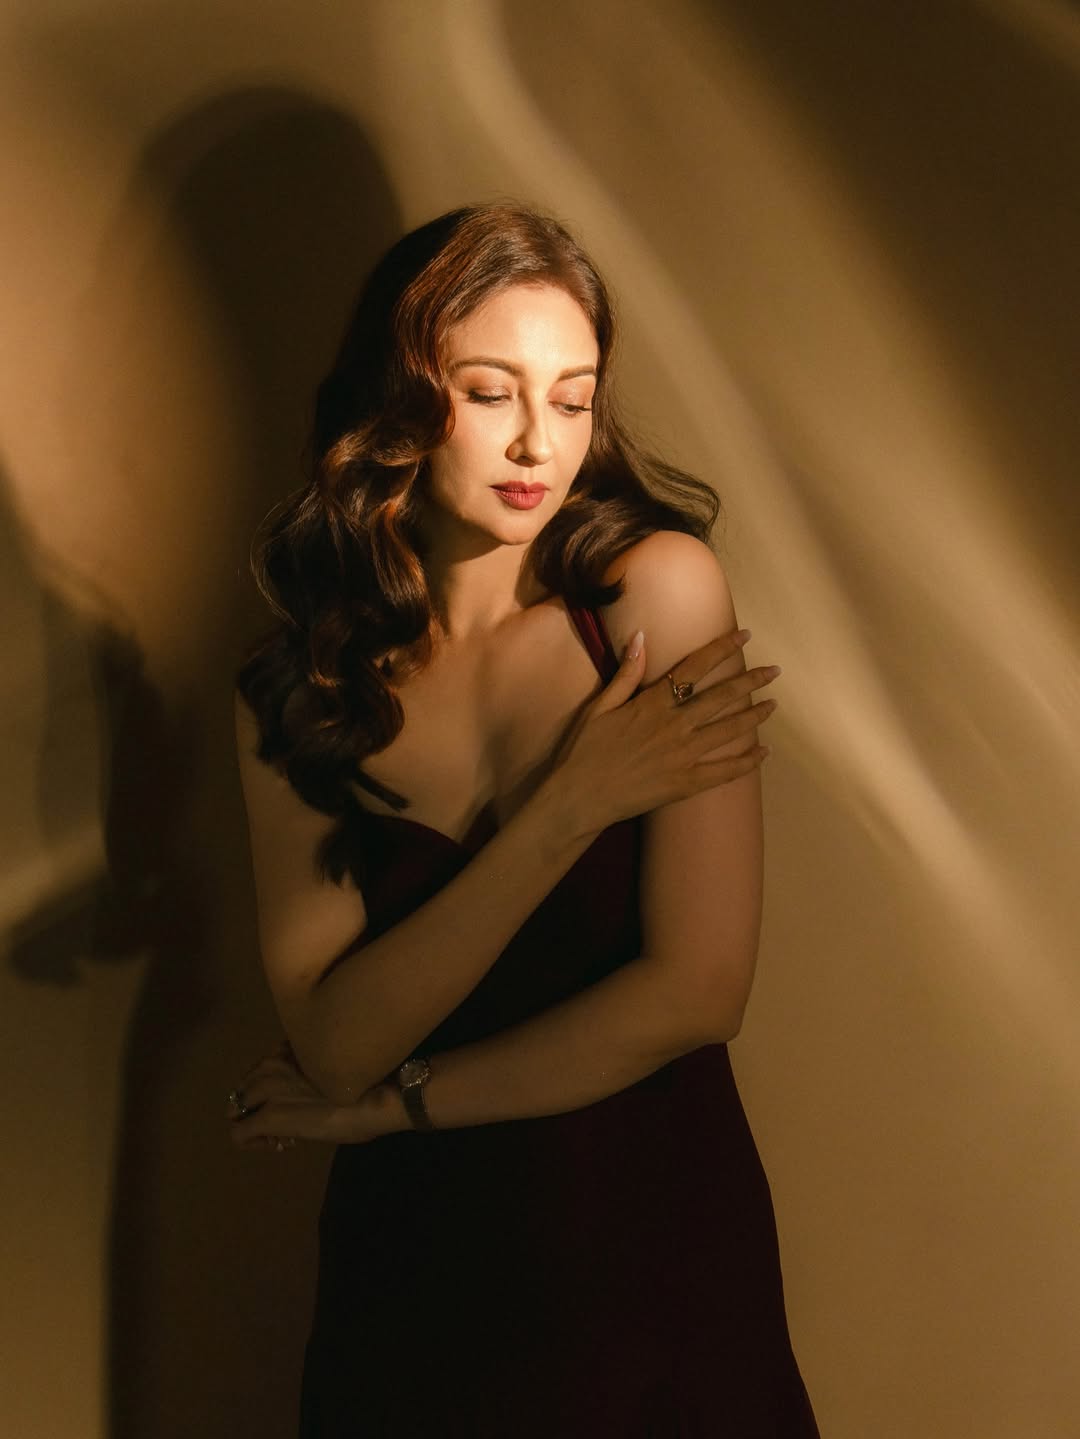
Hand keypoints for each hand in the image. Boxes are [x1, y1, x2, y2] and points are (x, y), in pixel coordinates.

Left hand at [225, 1040, 407, 1149]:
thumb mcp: (330, 1065)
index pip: (260, 1069)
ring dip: (255, 1121)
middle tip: (283, 1122)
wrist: (376, 1102)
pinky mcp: (267, 1118)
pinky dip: (252, 1142)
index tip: (288, 1102)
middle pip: (244, 1088)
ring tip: (281, 1133)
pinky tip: (276, 1144)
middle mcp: (272, 1064)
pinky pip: (238, 1133)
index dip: (269, 1089)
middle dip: (258, 1106)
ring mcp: (267, 1091)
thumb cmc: (366, 1084)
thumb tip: (301, 1089)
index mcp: (288, 1048)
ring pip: (237, 1108)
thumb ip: (308, 1070)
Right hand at [550, 628, 778, 833]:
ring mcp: (683, 756)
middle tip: (774, 671)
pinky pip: (725, 771)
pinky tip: (764, 753)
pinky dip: (747, 761)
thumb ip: (626, 673)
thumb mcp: (600, 706)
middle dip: (751, 680)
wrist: (580, 797)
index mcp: (652, 703)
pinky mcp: (686, 783)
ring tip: (773, 704)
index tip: (744, 635)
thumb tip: (641, 637)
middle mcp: (674, 725)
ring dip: (755, 715)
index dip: (722, 648)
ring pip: (729, 730)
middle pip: (721, 696)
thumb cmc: (585, 751)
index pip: (695, 667)